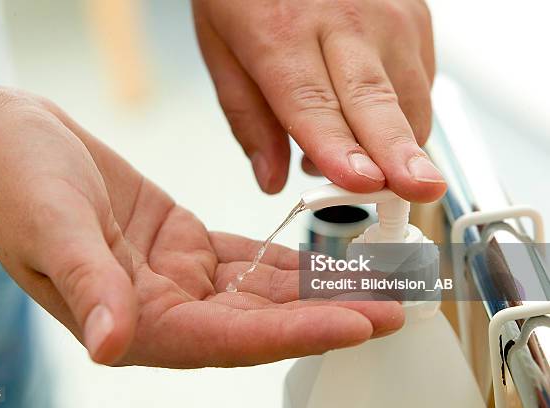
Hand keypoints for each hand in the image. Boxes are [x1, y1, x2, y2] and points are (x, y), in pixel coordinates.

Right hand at [0, 80, 403, 366]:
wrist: (6, 145)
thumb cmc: (13, 184)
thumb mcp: (49, 228)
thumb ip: (87, 285)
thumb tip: (110, 343)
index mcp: (133, 319)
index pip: (229, 339)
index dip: (295, 333)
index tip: (356, 324)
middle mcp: (163, 308)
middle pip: (261, 322)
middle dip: (328, 314)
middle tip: (392, 307)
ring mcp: (176, 278)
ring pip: (261, 293)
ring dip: (318, 288)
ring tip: (374, 282)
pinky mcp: (184, 246)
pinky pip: (248, 260)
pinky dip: (289, 260)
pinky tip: (326, 255)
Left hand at [193, 0, 445, 200]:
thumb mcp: (222, 47)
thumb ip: (247, 118)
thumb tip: (270, 178)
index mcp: (280, 32)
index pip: (311, 103)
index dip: (335, 147)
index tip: (358, 182)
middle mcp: (342, 21)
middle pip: (374, 100)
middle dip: (399, 153)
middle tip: (420, 191)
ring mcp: (388, 15)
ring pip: (409, 98)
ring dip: (397, 146)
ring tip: (365, 168)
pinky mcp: (415, 14)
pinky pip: (422, 80)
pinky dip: (405, 114)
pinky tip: (375, 120)